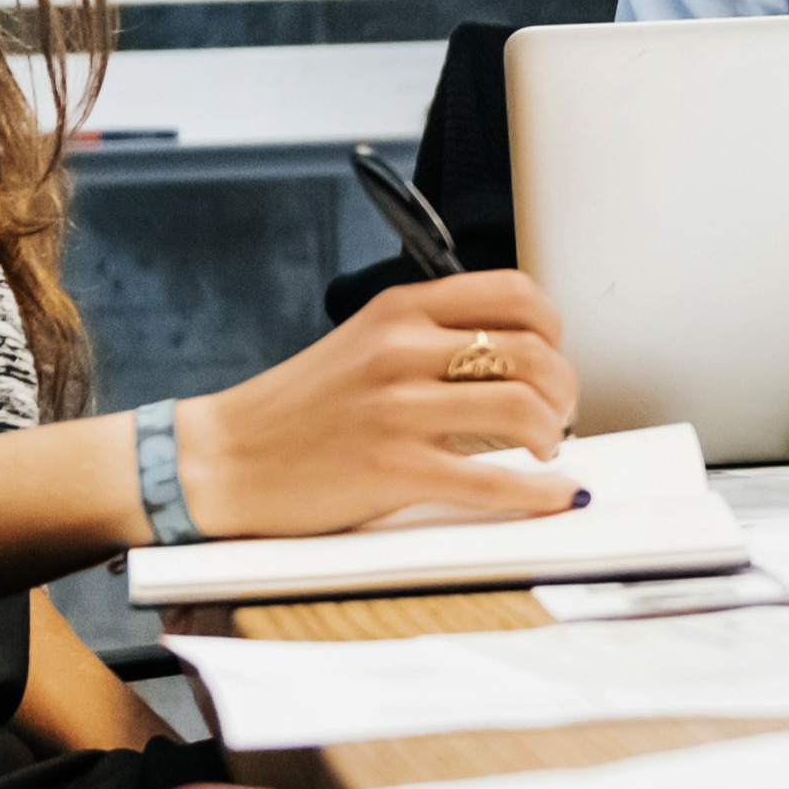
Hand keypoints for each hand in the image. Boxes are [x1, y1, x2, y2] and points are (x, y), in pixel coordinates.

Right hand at [182, 273, 591, 536]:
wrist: (225, 460)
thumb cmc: (296, 409)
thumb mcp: (363, 342)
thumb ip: (429, 337)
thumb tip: (514, 357)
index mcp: (400, 310)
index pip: (514, 293)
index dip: (554, 328)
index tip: (554, 354)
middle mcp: (402, 350)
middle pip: (532, 352)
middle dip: (563, 388)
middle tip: (559, 412)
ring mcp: (398, 409)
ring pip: (523, 408)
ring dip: (553, 433)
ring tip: (543, 448)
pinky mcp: (395, 469)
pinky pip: (492, 481)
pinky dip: (538, 492)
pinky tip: (552, 495)